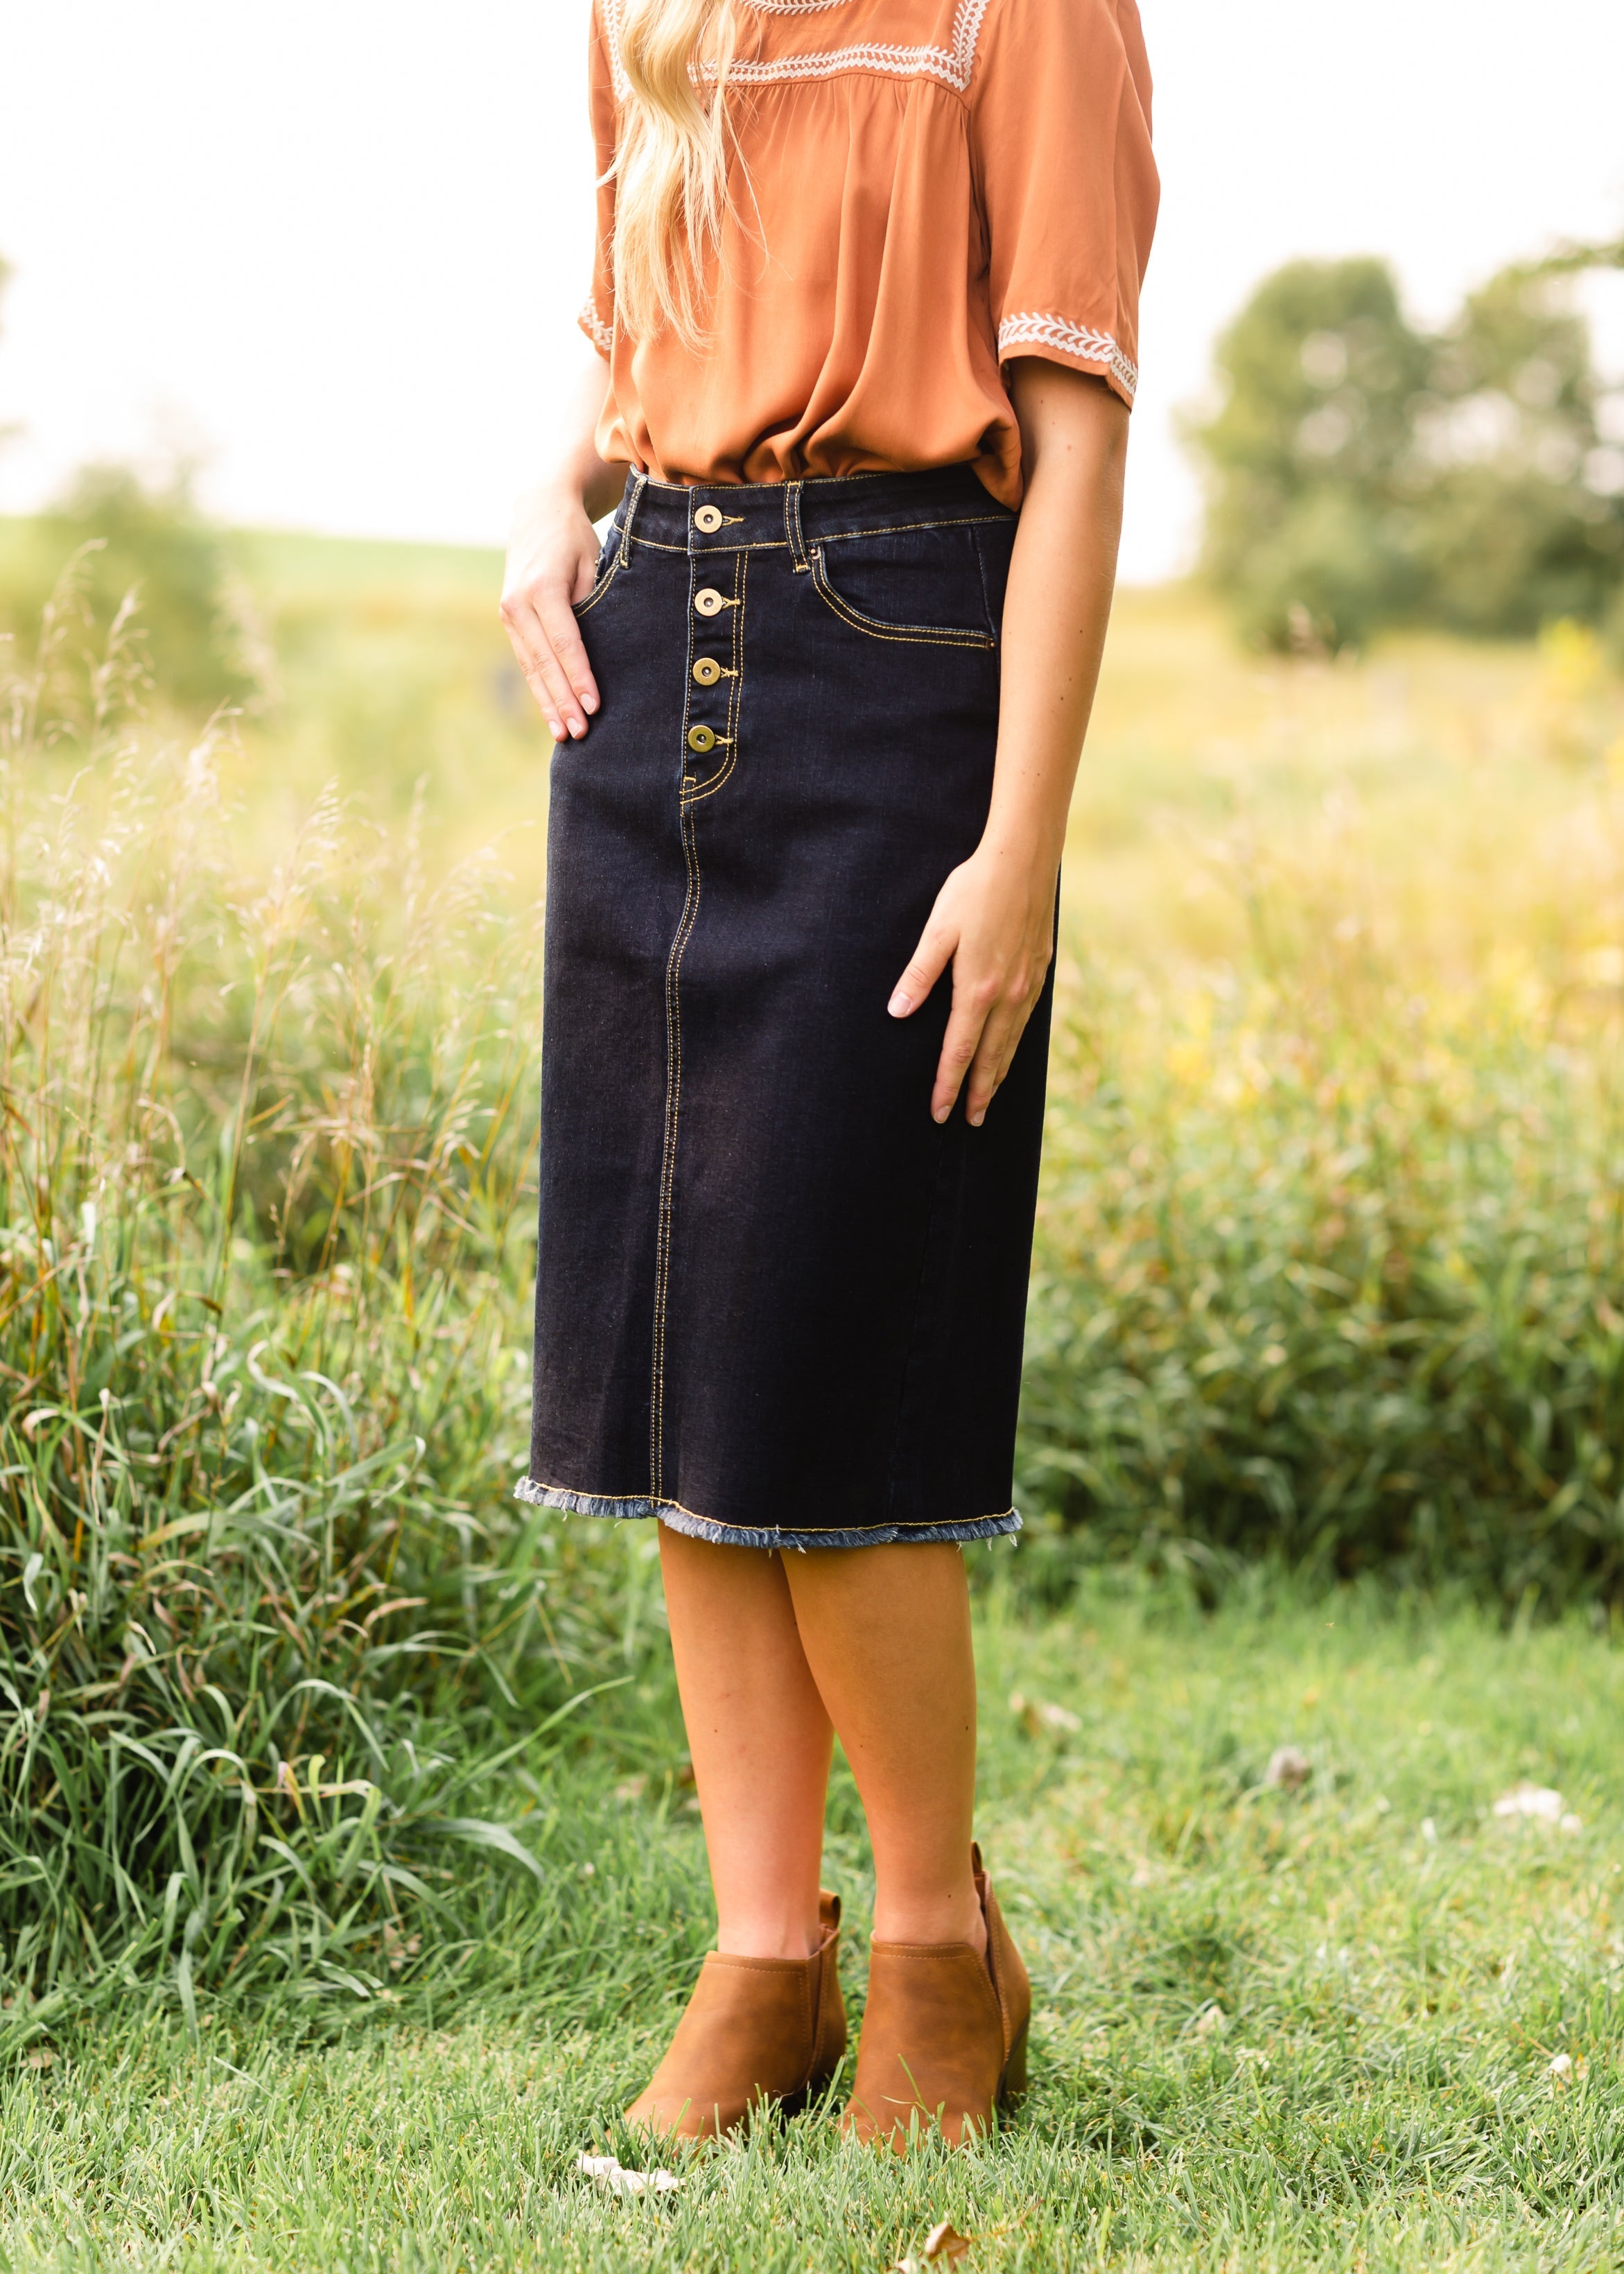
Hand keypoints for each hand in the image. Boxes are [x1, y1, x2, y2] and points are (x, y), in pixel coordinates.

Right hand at [499, 485, 602, 740]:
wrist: (538, 510)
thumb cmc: (574, 538)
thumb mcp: (591, 562)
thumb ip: (591, 604)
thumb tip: (599, 652)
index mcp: (542, 587)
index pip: (565, 643)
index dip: (579, 677)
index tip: (594, 706)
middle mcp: (518, 603)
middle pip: (544, 662)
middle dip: (563, 701)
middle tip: (580, 733)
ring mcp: (509, 613)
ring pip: (531, 667)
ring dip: (548, 703)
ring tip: (564, 735)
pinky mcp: (509, 620)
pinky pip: (526, 660)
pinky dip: (539, 688)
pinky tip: (551, 714)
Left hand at [888, 840, 1055, 1126]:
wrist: (1024, 860)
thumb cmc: (974, 890)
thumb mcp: (937, 930)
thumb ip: (918, 975)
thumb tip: (897, 1013)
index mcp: (976, 990)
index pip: (958, 1052)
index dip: (948, 1085)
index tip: (940, 1113)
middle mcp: (1007, 996)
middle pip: (990, 1059)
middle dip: (978, 1093)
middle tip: (969, 1121)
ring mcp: (1028, 986)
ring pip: (1012, 1044)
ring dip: (999, 1075)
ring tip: (989, 1099)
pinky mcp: (1041, 972)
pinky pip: (1027, 1022)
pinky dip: (1016, 1046)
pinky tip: (1010, 1051)